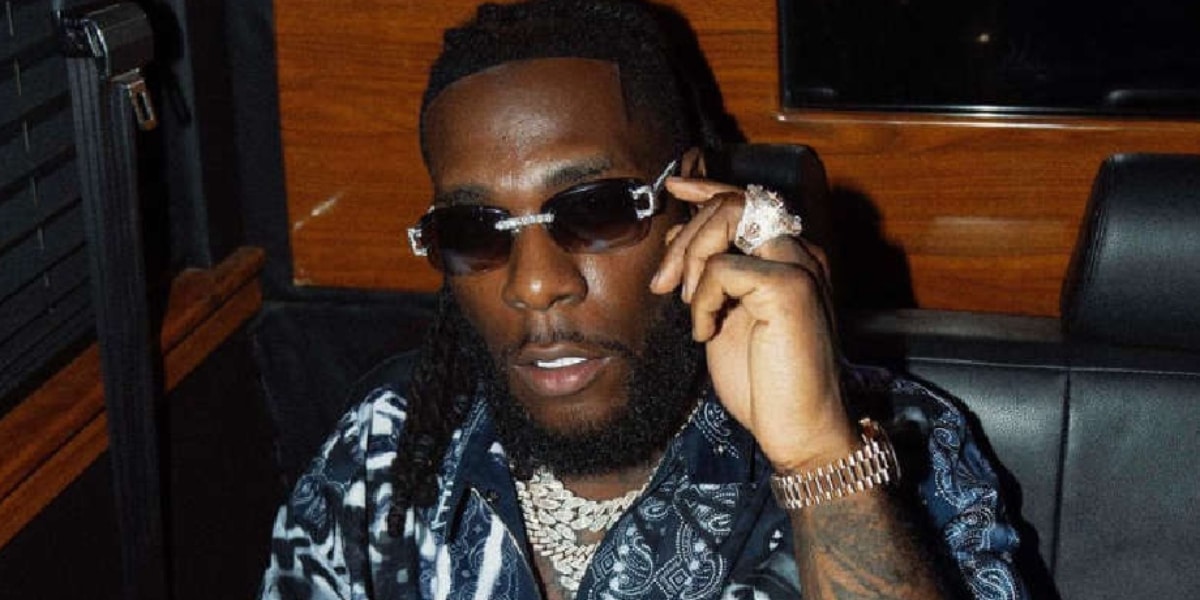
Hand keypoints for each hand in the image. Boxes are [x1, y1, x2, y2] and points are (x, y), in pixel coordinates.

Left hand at [650, 177, 856, 471]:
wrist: (797, 428)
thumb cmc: (764, 381)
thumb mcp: (723, 315)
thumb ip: (709, 275)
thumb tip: (679, 239)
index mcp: (787, 257)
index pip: (747, 202)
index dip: (708, 188)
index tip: (674, 187)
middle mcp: (800, 252)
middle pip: (731, 203)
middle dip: (684, 237)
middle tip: (663, 284)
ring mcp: (799, 265)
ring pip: (729, 219)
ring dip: (691, 259)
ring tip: (688, 307)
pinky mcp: (790, 286)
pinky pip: (723, 268)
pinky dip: (703, 300)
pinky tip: (706, 332)